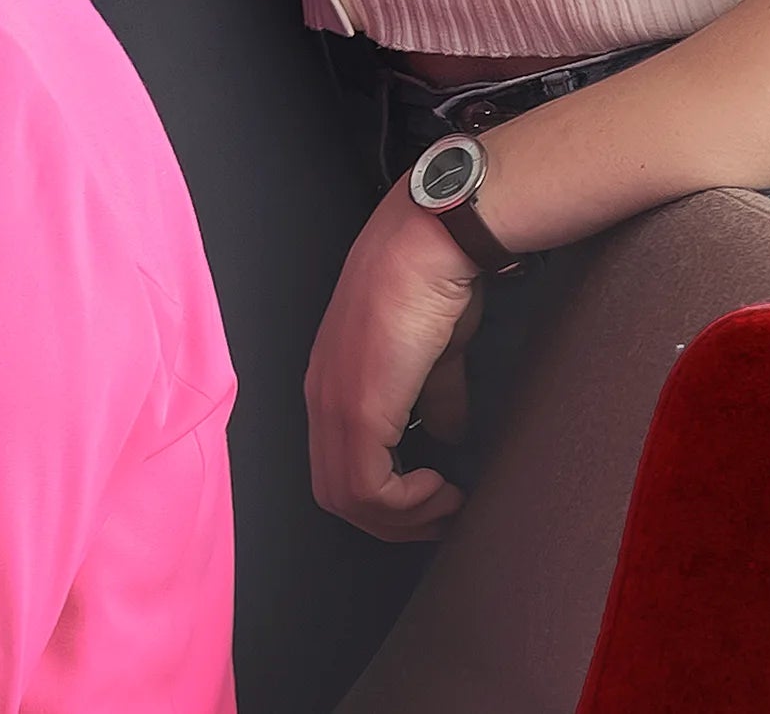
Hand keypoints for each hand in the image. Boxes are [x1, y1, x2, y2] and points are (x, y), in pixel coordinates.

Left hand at [307, 190, 483, 538]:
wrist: (427, 247)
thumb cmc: (430, 286)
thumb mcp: (433, 355)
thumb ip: (436, 397)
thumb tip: (448, 434)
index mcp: (333, 383)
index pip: (337, 468)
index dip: (385, 500)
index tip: (433, 501)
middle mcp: (321, 397)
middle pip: (335, 495)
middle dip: (394, 523)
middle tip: (442, 518)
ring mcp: (334, 402)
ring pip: (347, 499)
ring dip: (404, 519)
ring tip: (447, 503)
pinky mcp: (358, 406)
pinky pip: (367, 486)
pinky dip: (406, 504)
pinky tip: (440, 485)